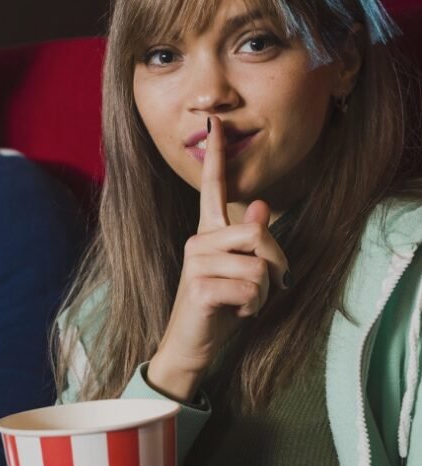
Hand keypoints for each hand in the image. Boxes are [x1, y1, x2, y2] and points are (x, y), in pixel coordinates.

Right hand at [148, 116, 289, 401]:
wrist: (189, 344)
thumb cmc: (218, 307)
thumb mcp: (240, 273)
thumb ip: (249, 241)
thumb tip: (262, 206)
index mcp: (208, 233)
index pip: (213, 189)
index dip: (217, 156)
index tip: (215, 121)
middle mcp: (198, 241)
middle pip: (259, 235)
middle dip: (276, 266)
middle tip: (263, 288)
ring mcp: (196, 262)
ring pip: (259, 266)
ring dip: (263, 294)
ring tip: (242, 302)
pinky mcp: (198, 286)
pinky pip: (250, 289)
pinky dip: (252, 308)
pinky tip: (233, 312)